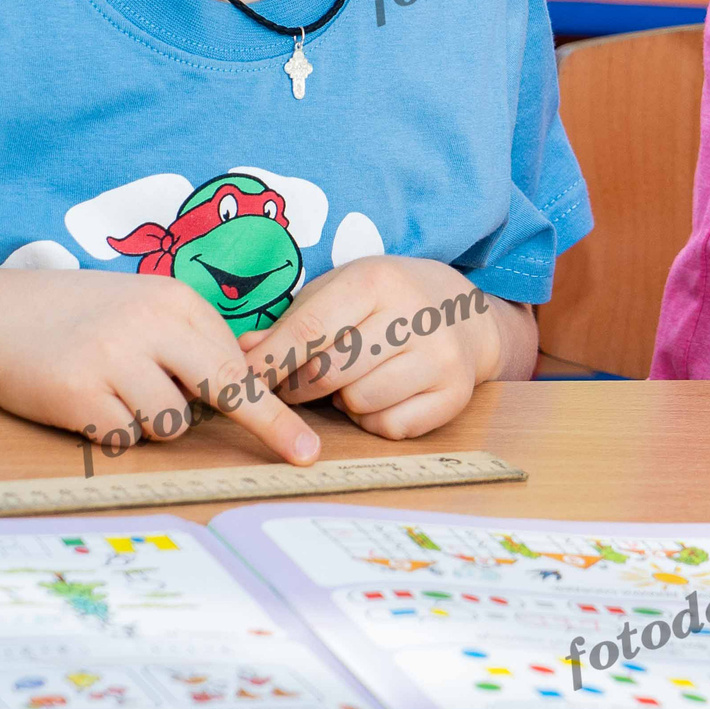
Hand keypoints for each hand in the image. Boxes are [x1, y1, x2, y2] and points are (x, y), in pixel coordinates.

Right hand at [0, 267, 318, 462]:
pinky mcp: (77, 392)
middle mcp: (150, 324)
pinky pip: (121, 437)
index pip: (238, 360)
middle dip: (268, 424)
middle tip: (302, 454)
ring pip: (168, 423)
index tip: (301, 440)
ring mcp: (113, 356)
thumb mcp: (142, 309)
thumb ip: (189, 342)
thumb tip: (245, 389)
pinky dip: (111, 432)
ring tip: (115, 393)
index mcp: (176, 301)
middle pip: (226, 386)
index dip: (267, 400)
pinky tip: (86, 404)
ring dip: (151, 423)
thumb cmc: (80, 318)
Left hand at [241, 255, 504, 439]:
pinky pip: (391, 427)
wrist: (466, 312)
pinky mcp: (455, 394)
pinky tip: (381, 395)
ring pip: (360, 403)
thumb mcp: (340, 292)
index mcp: (377, 281)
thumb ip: (292, 323)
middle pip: (330, 372)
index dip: (272, 362)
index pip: (311, 330)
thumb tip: (243, 355)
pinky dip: (374, 420)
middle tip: (295, 385)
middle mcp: (415, 315)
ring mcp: (440, 356)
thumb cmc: (386, 300)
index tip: (243, 382)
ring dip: (343, 401)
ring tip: (351, 381)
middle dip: (300, 387)